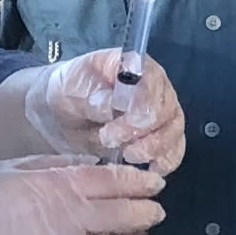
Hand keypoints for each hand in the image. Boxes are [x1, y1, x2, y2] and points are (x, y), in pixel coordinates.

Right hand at [0, 156, 166, 234]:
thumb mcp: (18, 167)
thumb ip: (57, 164)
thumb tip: (88, 163)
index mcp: (61, 184)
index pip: (114, 179)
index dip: (140, 182)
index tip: (156, 183)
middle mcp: (71, 216)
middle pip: (125, 215)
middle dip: (147, 214)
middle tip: (156, 213)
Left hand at [23, 49, 186, 177]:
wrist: (61, 114)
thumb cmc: (69, 91)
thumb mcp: (72, 86)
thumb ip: (93, 93)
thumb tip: (112, 105)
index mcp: (135, 66)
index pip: (153, 81)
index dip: (145, 103)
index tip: (129, 121)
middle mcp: (155, 88)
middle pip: (167, 110)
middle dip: (143, 130)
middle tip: (111, 138)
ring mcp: (161, 114)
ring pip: (174, 132)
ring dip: (154, 148)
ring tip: (126, 154)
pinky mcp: (159, 138)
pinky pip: (174, 151)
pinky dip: (165, 162)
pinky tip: (149, 169)